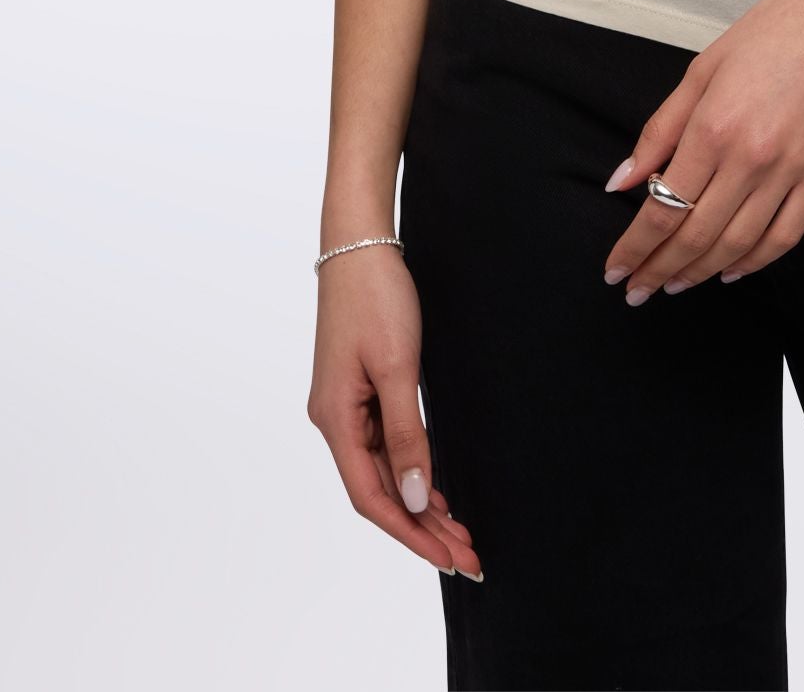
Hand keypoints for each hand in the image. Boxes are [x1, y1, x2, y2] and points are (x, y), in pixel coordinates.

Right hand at [308, 244, 483, 581]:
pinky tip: (437, 491)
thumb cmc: (376, 297)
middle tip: (468, 558)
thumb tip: (417, 497)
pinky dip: (414, 471)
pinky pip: (387, 446)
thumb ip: (407, 433)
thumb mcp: (397, 366)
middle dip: (423, 529)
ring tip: (461, 535)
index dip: (409, 533)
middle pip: (381, 491)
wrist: (360, 244)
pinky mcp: (362, 392)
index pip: (372, 497)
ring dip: (422, 505)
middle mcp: (336, 421)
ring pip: (386, 472)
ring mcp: (347, 407)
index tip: (447, 559)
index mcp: (335, 420)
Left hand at [600, 0, 803, 302]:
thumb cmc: (772, 30)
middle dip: (659, 269)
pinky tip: (731, 271)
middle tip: (637, 292)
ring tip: (674, 285)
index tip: (616, 271)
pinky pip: (785, 236)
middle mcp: (750, 157)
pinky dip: (755, 263)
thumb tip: (621, 181)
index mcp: (713, 127)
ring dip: (700, 273)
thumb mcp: (703, 68)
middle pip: (696, 235)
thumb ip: (661, 129)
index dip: (635, 247)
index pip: (662, 207)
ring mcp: (792, 171)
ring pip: (738, 244)